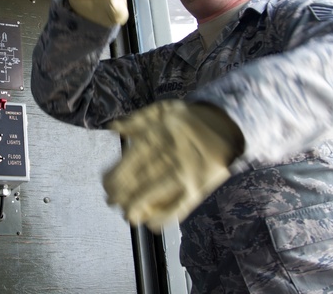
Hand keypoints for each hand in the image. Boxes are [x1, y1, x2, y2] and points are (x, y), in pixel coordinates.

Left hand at [103, 100, 241, 230]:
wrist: (226, 125)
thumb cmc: (190, 118)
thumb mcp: (162, 109)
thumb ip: (136, 119)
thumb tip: (113, 127)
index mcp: (156, 137)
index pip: (128, 164)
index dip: (113, 178)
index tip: (106, 185)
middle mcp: (167, 157)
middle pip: (137, 182)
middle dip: (120, 196)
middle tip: (111, 201)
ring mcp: (183, 175)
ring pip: (153, 196)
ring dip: (135, 209)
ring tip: (127, 214)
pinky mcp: (197, 189)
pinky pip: (177, 209)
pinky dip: (161, 219)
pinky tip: (149, 222)